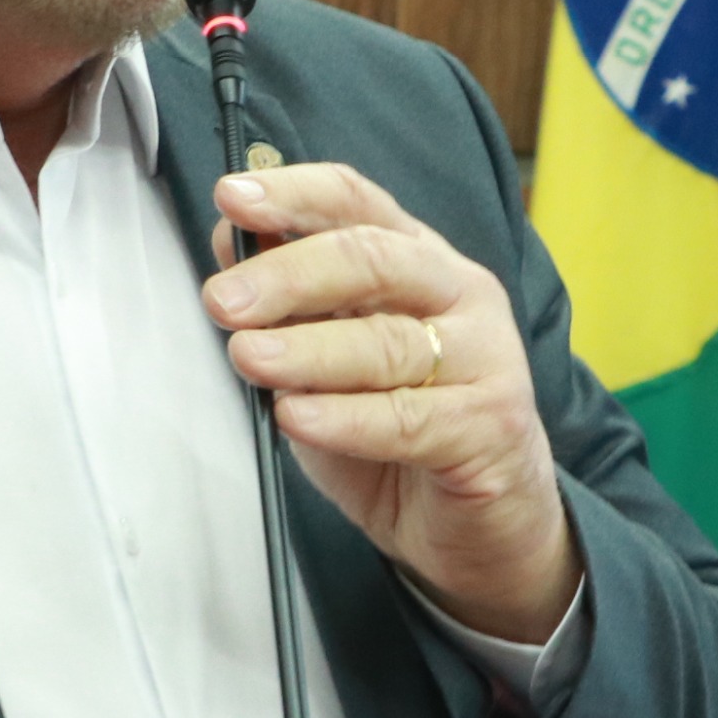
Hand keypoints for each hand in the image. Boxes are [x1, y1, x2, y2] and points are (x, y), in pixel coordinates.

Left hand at [204, 162, 580, 644]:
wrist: (484, 523)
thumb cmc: (407, 433)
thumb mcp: (331, 360)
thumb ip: (290, 304)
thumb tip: (230, 242)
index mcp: (419, 261)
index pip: (357, 203)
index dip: (294, 194)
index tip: (234, 199)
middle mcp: (460, 296)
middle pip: (374, 260)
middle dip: (288, 275)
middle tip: (225, 301)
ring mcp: (486, 358)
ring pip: (389, 342)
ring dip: (307, 349)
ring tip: (250, 358)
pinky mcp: (492, 427)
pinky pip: (409, 419)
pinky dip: (345, 418)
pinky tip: (299, 417)